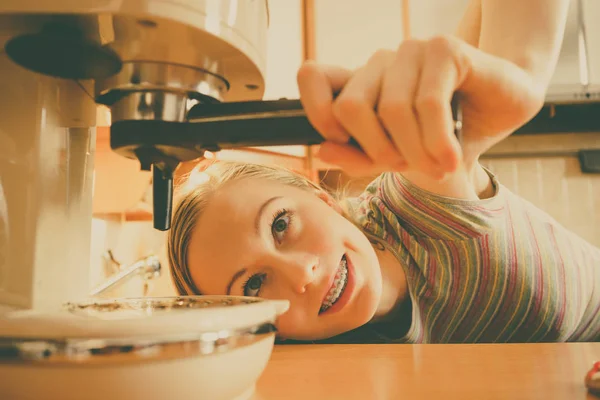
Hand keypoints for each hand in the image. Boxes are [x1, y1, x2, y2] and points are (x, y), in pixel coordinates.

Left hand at [297, 35, 544, 177]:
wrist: (499, 112)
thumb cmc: (442, 136)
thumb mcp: (395, 156)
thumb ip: (358, 157)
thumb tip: (323, 152)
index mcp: (360, 82)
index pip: (312, 76)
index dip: (317, 111)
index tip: (341, 141)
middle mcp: (379, 61)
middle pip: (349, 107)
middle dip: (378, 151)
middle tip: (407, 167)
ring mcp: (410, 51)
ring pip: (391, 110)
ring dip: (415, 153)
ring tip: (437, 166)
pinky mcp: (444, 48)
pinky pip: (427, 104)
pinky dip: (437, 142)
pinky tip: (451, 158)